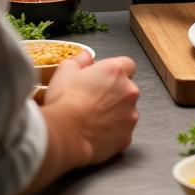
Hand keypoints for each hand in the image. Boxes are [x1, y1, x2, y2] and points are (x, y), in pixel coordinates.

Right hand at [42, 52, 139, 167]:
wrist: (65, 136)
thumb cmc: (65, 104)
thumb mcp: (66, 71)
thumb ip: (80, 60)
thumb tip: (85, 57)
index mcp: (116, 71)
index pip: (127, 64)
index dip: (115, 71)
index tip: (104, 77)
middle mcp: (129, 91)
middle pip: (127, 88)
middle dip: (115, 93)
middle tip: (94, 100)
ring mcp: (130, 115)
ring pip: (127, 111)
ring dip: (115, 113)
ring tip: (93, 118)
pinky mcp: (126, 137)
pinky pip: (123, 132)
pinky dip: (113, 133)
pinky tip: (96, 133)